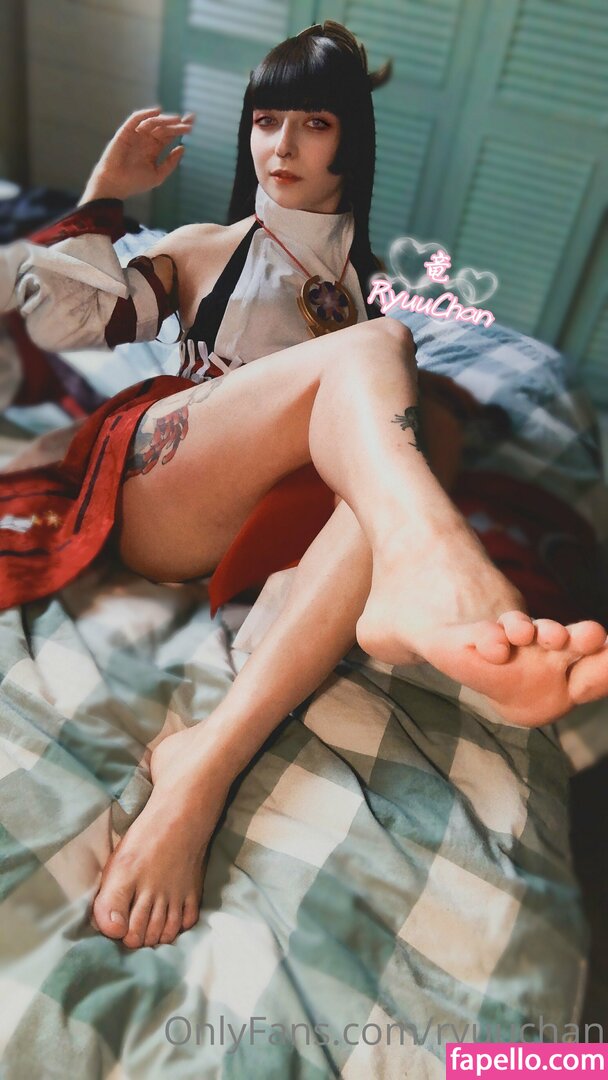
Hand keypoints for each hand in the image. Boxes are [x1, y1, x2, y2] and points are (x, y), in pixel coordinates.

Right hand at [80, 107, 194, 202]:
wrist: (115, 185)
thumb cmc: (135, 182)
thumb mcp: (158, 175)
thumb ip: (170, 162)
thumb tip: (183, 147)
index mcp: (154, 148)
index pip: (169, 135)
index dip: (180, 129)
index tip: (192, 125)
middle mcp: (146, 139)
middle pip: (164, 127)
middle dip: (177, 123)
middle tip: (190, 120)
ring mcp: (136, 135)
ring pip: (153, 122)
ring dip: (165, 119)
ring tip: (177, 120)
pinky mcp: (125, 132)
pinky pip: (135, 119)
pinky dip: (145, 114)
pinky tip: (157, 112)